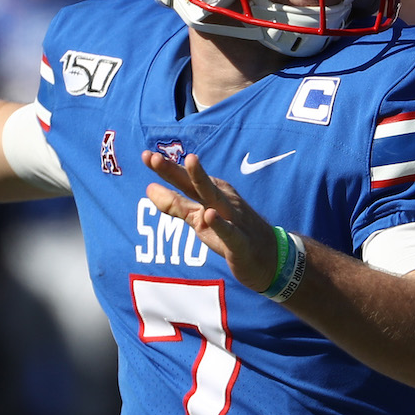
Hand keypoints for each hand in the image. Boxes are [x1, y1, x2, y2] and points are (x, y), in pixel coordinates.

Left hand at [143, 152, 281, 291]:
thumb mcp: (198, 218)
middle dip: (177, 170)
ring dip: (202, 180)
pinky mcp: (240, 242)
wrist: (269, 258)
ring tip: (190, 161)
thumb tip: (148, 188)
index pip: (184, 179)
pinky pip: (230, 232)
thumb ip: (175, 204)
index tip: (145, 156)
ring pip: (215, 198)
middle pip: (196, 183)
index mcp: (212, 193)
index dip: (166, 168)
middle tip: (154, 158)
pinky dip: (220, 224)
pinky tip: (210, 216)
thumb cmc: (231, 233)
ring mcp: (233, 219)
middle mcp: (222, 201)